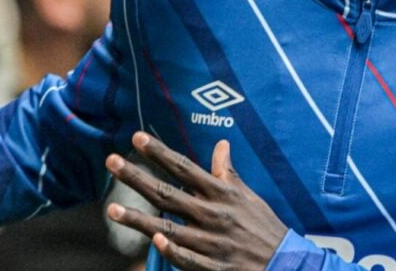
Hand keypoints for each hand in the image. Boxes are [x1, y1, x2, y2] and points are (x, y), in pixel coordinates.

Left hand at [105, 131, 288, 270]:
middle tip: (111, 161)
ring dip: (139, 219)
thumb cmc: (263, 226)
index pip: (184, 168)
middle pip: (168, 194)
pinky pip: (188, 259)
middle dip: (137, 177)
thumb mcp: (247, 195)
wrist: (284, 263)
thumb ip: (228, 173)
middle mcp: (213, 214)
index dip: (160, 153)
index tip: (137, 137)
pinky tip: (155, 241)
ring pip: (169, 228)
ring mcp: (212, 242)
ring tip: (112, 208)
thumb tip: (221, 145)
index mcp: (221, 194)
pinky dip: (173, 250)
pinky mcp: (214, 267)